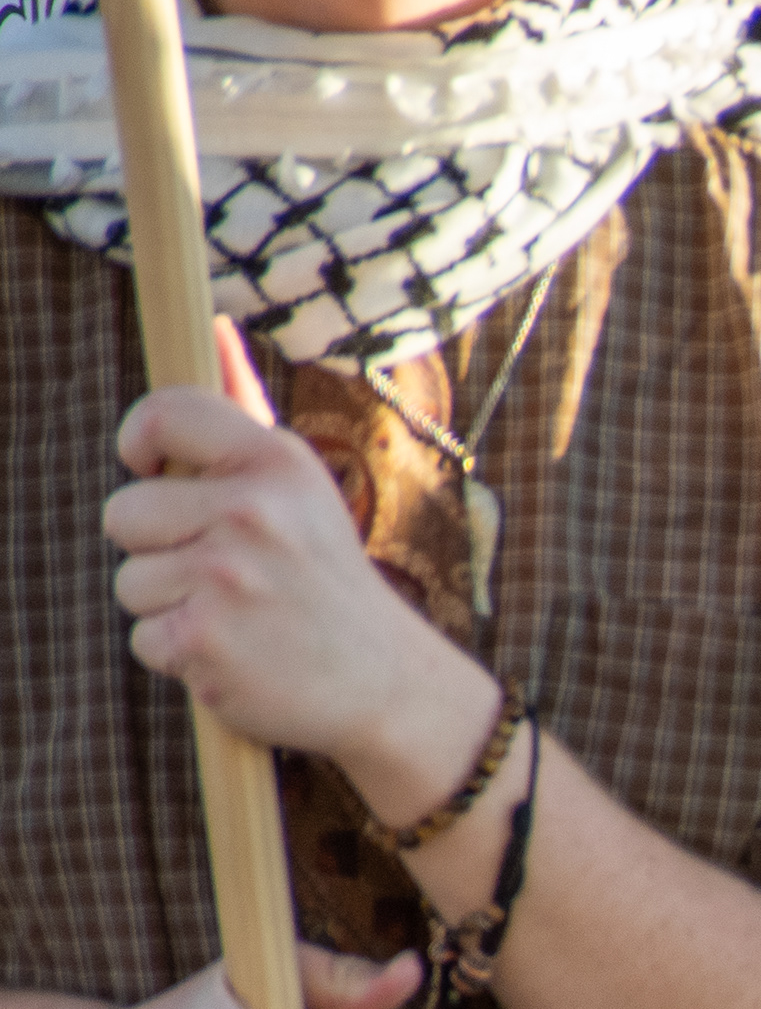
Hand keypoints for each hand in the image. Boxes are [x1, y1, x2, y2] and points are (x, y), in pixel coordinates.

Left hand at [102, 322, 472, 786]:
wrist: (389, 684)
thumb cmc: (331, 581)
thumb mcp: (304, 488)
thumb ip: (248, 411)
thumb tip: (213, 323)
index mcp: (278, 463)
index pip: (163, 414)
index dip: (140, 442)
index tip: (150, 467)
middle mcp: (251, 513)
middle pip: (122, 514)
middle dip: (159, 548)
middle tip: (228, 575)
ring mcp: (226, 578)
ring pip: (131, 583)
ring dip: (172, 607)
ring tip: (240, 618)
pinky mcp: (205, 641)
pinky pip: (144, 640)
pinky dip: (181, 657)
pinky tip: (238, 655)